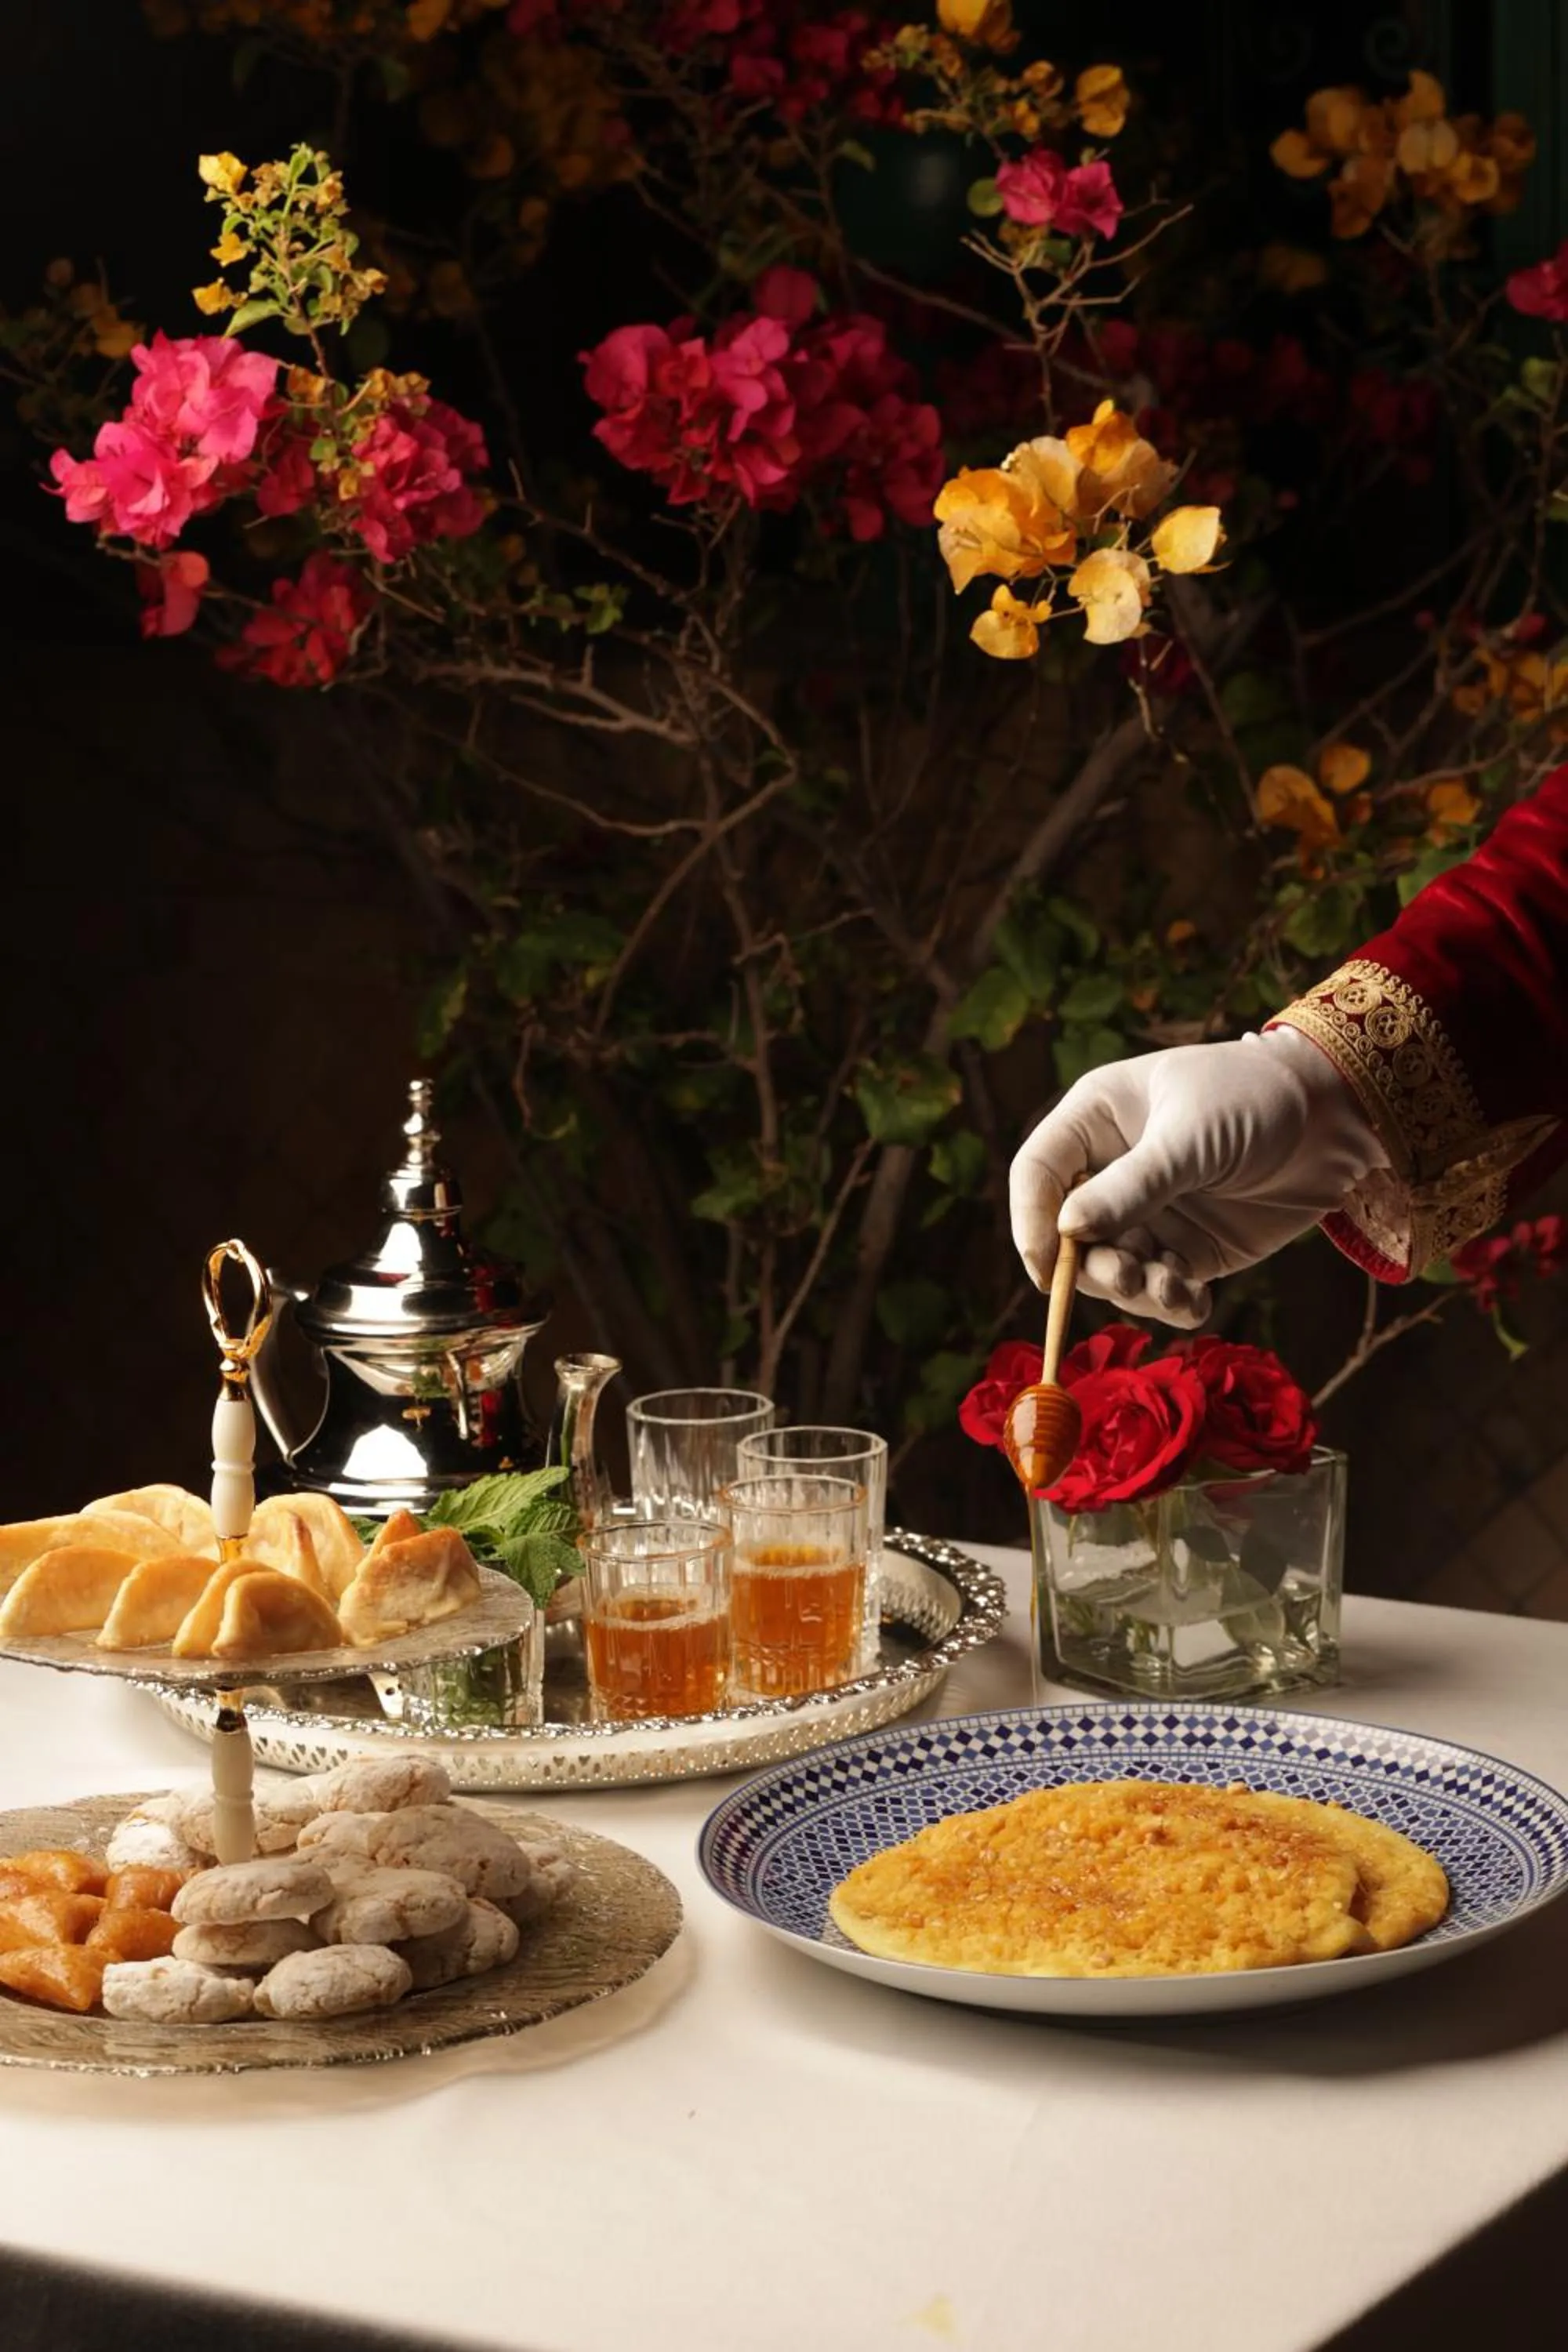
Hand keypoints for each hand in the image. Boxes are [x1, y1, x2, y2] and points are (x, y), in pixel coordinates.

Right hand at [1008, 1028, 1386, 1326]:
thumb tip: (1067, 1230)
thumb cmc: (1255, 1098)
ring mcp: (1151, 1212)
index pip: (1039, 1173)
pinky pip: (1161, 1288)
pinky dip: (1172, 1304)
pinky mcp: (1189, 1249)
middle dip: (1093, 1266)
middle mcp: (1114, 1170)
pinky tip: (1195, 1304)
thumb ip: (1131, 1186)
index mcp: (1097, 1120)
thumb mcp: (1190, 1137)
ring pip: (1114, 1268)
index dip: (1032, 1220)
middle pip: (1070, 1234)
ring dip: (1134, 1290)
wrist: (1338, 1116)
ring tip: (1171, 1291)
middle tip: (1128, 1279)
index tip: (1047, 1268)